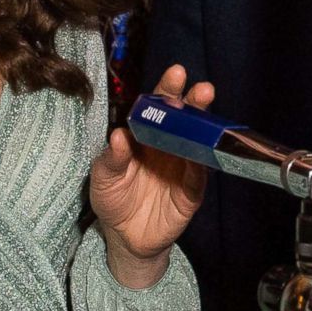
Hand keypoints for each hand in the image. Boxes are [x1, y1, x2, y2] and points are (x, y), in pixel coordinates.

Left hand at [90, 64, 210, 288]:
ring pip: (197, 142)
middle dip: (192, 101)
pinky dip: (202, 161)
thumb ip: (112, 158)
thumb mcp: (103, 178)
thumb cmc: (113, 199)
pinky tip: (204, 148)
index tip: (176, 73)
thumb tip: (119, 136)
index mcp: (145, 136)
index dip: (166, 91)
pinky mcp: (192, 191)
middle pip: (183, 119)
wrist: (125, 238)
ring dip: (204, 126)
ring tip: (207, 109)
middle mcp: (168, 146)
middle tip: (201, 88)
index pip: (157, 108)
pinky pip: (200, 174)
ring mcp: (183, 167)